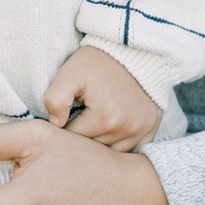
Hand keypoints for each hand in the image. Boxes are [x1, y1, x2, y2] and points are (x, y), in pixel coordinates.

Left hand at [41, 44, 162, 149]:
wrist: (132, 50)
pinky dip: (119, 145)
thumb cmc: (98, 62)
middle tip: (78, 118)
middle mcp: (126, 129)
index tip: (64, 116)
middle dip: (82, 138)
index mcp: (105, 118)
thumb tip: (56, 125)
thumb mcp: (70, 73)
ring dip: (100, 144)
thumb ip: (55, 99)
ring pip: (110, 154)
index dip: (64, 129)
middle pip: (92, 149)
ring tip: (94, 124)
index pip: (73, 140)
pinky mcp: (150, 130)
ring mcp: (141, 131)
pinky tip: (112, 132)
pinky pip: (131, 151)